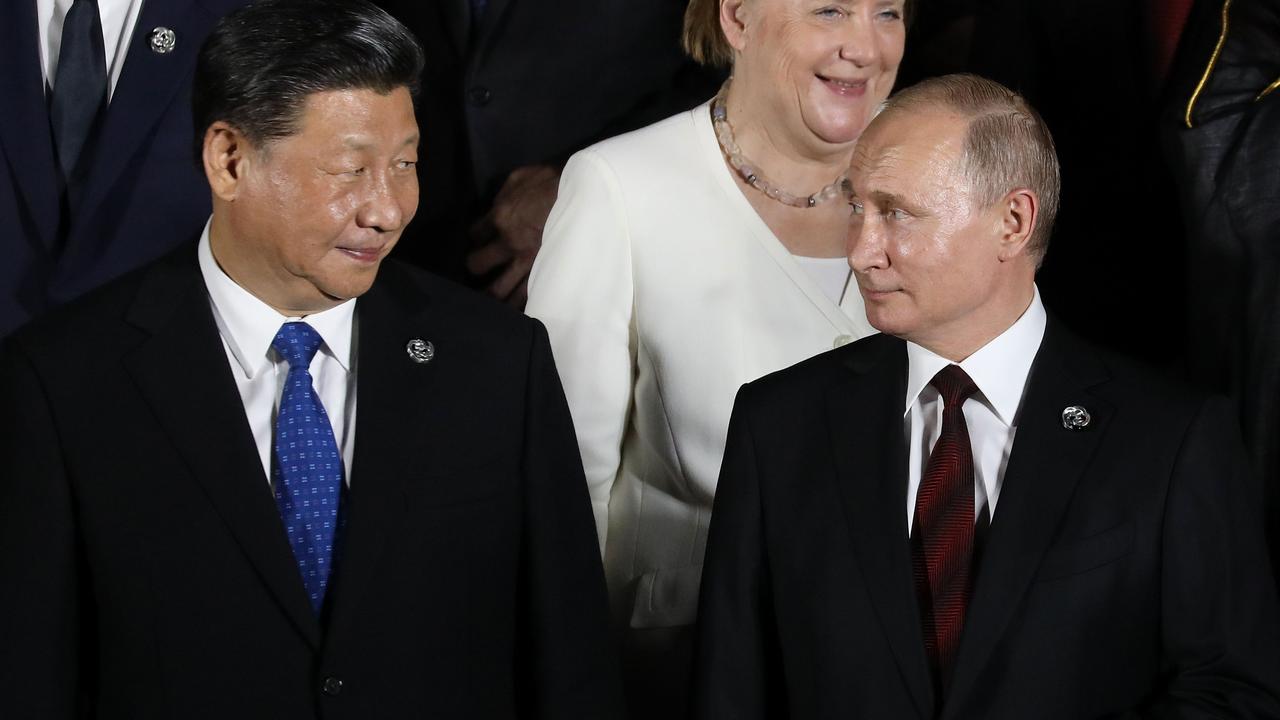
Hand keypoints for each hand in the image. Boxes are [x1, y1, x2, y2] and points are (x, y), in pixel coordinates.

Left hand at [465, 165, 560, 308]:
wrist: (585, 197)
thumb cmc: (554, 183)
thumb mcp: (521, 177)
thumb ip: (504, 192)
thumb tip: (496, 204)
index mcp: (500, 217)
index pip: (475, 233)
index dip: (475, 236)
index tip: (478, 239)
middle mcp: (508, 244)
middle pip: (477, 264)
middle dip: (475, 265)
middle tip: (477, 266)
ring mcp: (526, 264)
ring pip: (497, 290)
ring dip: (488, 294)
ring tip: (485, 298)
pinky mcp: (544, 276)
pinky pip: (525, 298)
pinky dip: (515, 306)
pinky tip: (511, 310)